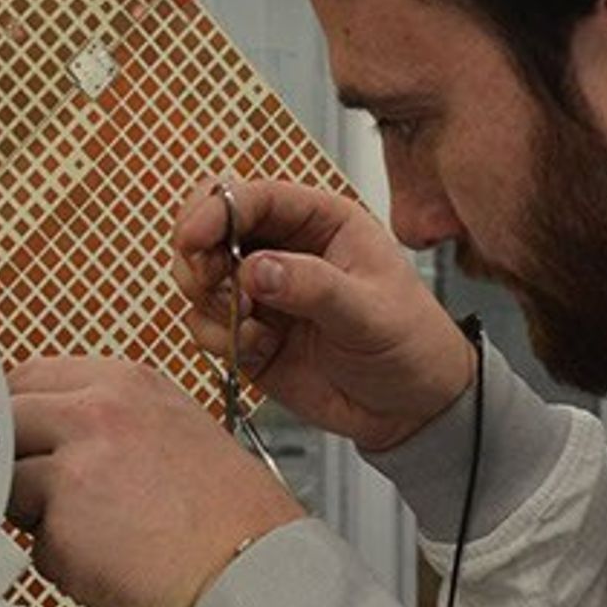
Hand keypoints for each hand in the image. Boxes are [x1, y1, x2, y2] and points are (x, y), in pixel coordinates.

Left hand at [9, 356, 303, 606]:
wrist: (255, 570)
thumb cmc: (229, 513)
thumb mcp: (175, 427)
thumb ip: (109, 418)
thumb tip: (53, 429)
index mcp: (125, 383)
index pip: (30, 376)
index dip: (20, 412)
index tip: (23, 435)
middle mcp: (95, 414)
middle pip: (6, 424)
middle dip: (16, 459)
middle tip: (53, 490)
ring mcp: (74, 470)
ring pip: (11, 485)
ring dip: (38, 513)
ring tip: (102, 529)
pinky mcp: (62, 527)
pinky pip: (36, 544)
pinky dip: (61, 560)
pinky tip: (111, 558)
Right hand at [176, 177, 473, 452]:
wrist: (411, 409)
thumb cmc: (411, 344)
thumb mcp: (371, 313)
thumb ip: (314, 288)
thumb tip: (256, 270)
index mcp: (322, 222)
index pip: (255, 197)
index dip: (216, 210)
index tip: (194, 238)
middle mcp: (285, 250)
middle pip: (211, 228)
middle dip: (198, 255)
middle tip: (210, 284)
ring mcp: (262, 292)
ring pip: (201, 277)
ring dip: (209, 302)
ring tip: (251, 325)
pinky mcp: (247, 333)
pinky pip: (205, 325)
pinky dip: (218, 338)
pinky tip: (258, 349)